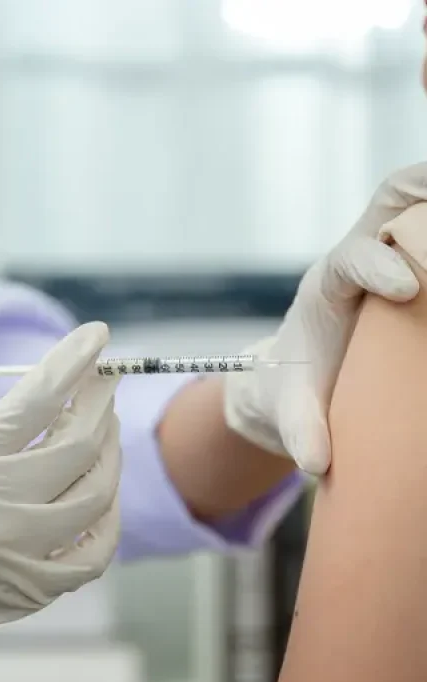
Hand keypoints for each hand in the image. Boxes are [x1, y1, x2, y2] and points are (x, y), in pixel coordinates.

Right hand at [0, 320, 120, 681]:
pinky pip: (94, 554)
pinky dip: (108, 516)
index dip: (73, 361)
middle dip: (99, 401)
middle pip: (77, 443)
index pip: (36, 400)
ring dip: (110, 451)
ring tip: (104, 426)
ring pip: (96, 493)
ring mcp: (21, 558)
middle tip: (102, 379)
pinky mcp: (31, 591)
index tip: (97, 335)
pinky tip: (102, 492)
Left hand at [224, 162, 426, 474]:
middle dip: (420, 201)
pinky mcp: (401, 260)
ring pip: (406, 201)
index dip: (375, 267)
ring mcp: (378, 254)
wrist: (289, 379)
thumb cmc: (292, 393)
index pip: (347, 262)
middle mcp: (351, 263)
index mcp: (322, 293)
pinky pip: (422, 216)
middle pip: (383, 209)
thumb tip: (314, 460)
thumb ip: (300, 431)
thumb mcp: (291, 415)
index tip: (407, 289)